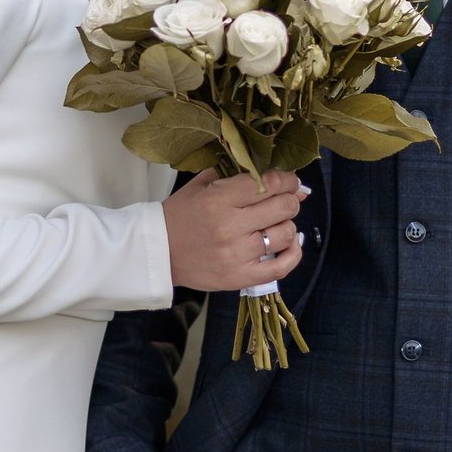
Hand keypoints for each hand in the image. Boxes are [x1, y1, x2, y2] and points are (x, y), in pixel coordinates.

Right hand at [163, 169, 305, 291]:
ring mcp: (235, 255)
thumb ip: (238, 174)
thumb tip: (287, 181)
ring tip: (275, 223)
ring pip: (286, 234)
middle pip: (284, 207)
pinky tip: (288, 243)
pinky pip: (282, 266)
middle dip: (290, 200)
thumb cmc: (181, 215)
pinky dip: (293, 253)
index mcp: (218, 199)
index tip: (289, 181)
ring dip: (287, 225)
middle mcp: (229, 226)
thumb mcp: (202, 184)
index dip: (287, 180)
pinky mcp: (239, 277)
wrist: (159, 252)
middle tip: (283, 201)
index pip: (269, 183)